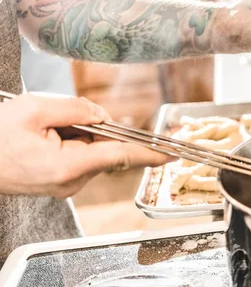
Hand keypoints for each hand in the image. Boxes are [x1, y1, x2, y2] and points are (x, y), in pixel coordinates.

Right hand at [0, 94, 174, 198]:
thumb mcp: (34, 110)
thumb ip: (77, 109)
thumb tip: (103, 115)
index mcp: (69, 166)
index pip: (121, 155)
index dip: (151, 152)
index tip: (173, 152)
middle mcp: (72, 181)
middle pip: (104, 145)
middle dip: (92, 126)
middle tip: (58, 118)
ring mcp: (66, 185)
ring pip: (91, 149)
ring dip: (78, 133)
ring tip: (43, 130)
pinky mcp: (62, 182)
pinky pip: (79, 155)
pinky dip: (71, 141)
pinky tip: (45, 138)